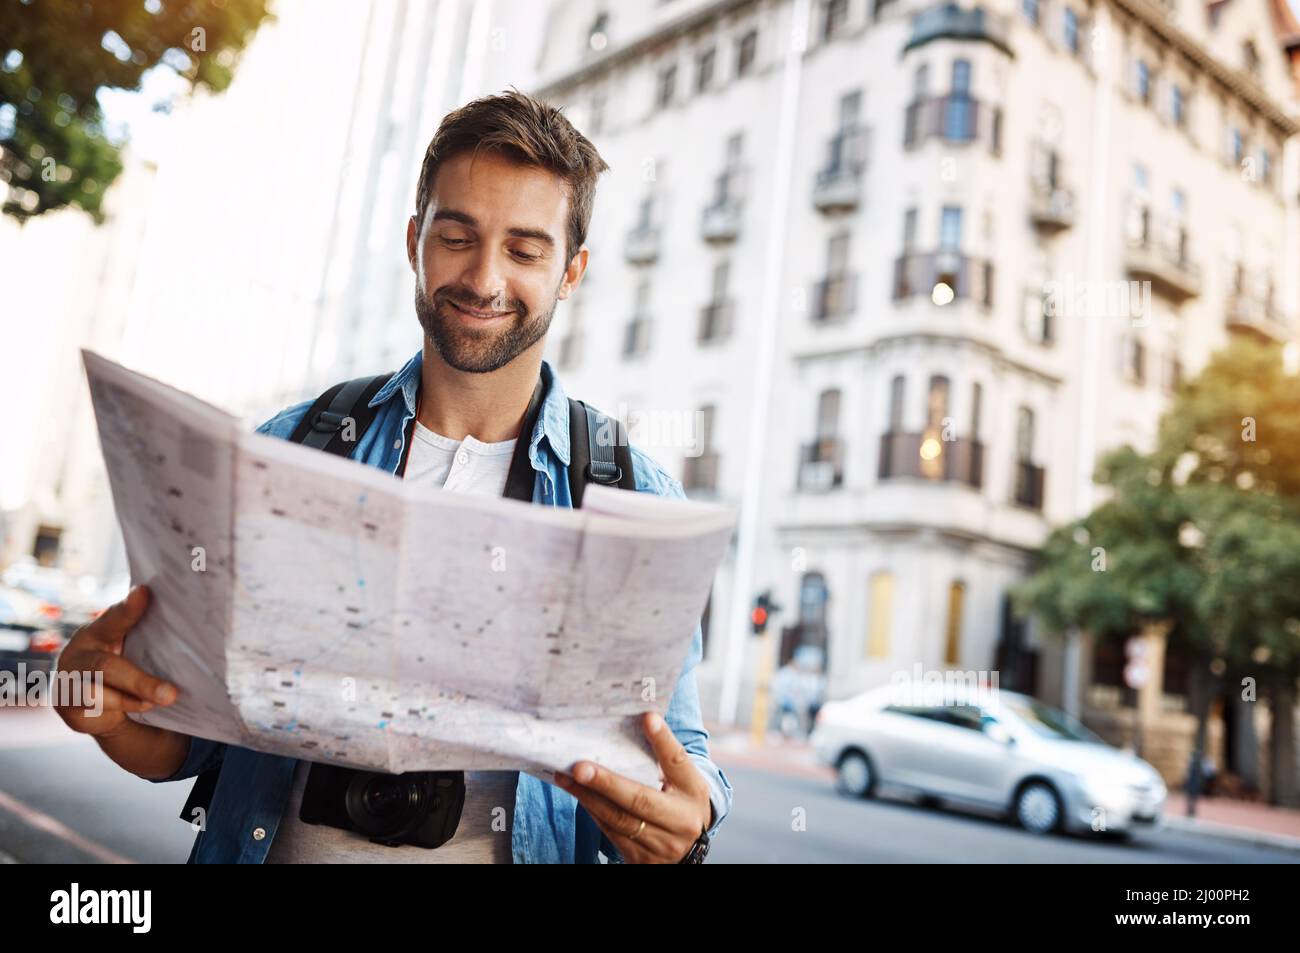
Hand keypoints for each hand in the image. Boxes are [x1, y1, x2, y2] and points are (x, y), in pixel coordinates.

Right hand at [53, 585, 178, 739]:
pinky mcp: (69, 710)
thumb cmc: (126, 664)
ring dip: (135, 700)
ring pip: (99, 695)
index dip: (128, 608)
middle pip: (107, 667)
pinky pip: (97, 714)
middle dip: (141, 682)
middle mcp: (78, 654)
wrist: (100, 703)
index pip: (113, 619)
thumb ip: (151, 634)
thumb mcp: (136, 647)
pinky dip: (123, 711)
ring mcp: (68, 682)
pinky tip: (143, 708)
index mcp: (97, 632)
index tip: (144, 593)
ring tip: (164, 700)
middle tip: (172, 694)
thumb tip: (199, 621)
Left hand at [554, 711, 711, 863]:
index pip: (678, 762)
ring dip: (588, 797)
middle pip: (641, 800)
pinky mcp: (642, 860)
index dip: (663, 740)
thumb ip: (661, 758)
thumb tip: (631, 724)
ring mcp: (662, 845)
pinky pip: (611, 833)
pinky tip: (577, 794)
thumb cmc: (679, 800)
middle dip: (607, 783)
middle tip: (579, 767)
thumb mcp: (682, 780)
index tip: (648, 718)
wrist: (687, 848)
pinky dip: (592, 810)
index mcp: (694, 791)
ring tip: (565, 776)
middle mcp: (682, 820)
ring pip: (619, 819)